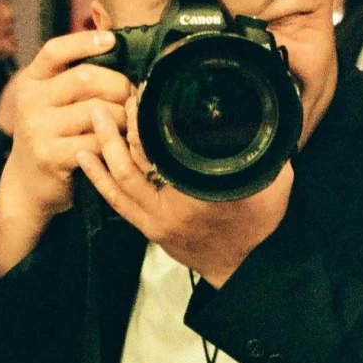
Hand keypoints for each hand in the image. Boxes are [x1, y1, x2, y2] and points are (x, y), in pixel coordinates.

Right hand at [0, 30, 132, 274]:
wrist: (26, 184)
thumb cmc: (51, 134)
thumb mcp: (51, 99)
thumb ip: (73, 69)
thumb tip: (107, 26)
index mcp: (31, 81)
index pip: (55, 51)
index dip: (84, 41)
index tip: (112, 40)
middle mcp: (30, 101)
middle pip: (84, 78)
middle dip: (118, 84)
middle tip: (136, 94)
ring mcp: (38, 129)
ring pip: (96, 111)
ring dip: (123, 116)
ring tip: (134, 121)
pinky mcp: (50, 156)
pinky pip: (96, 142)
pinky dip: (116, 142)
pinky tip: (125, 143)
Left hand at [75, 95, 292, 285]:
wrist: (248, 270)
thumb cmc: (263, 224)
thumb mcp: (274, 179)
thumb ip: (267, 143)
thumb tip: (266, 106)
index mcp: (202, 192)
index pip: (164, 148)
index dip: (147, 119)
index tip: (144, 93)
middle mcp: (173, 208)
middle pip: (134, 161)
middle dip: (122, 128)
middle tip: (116, 99)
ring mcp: (157, 221)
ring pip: (120, 180)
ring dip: (105, 147)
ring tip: (97, 117)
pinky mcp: (149, 229)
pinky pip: (117, 202)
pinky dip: (100, 178)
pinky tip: (87, 157)